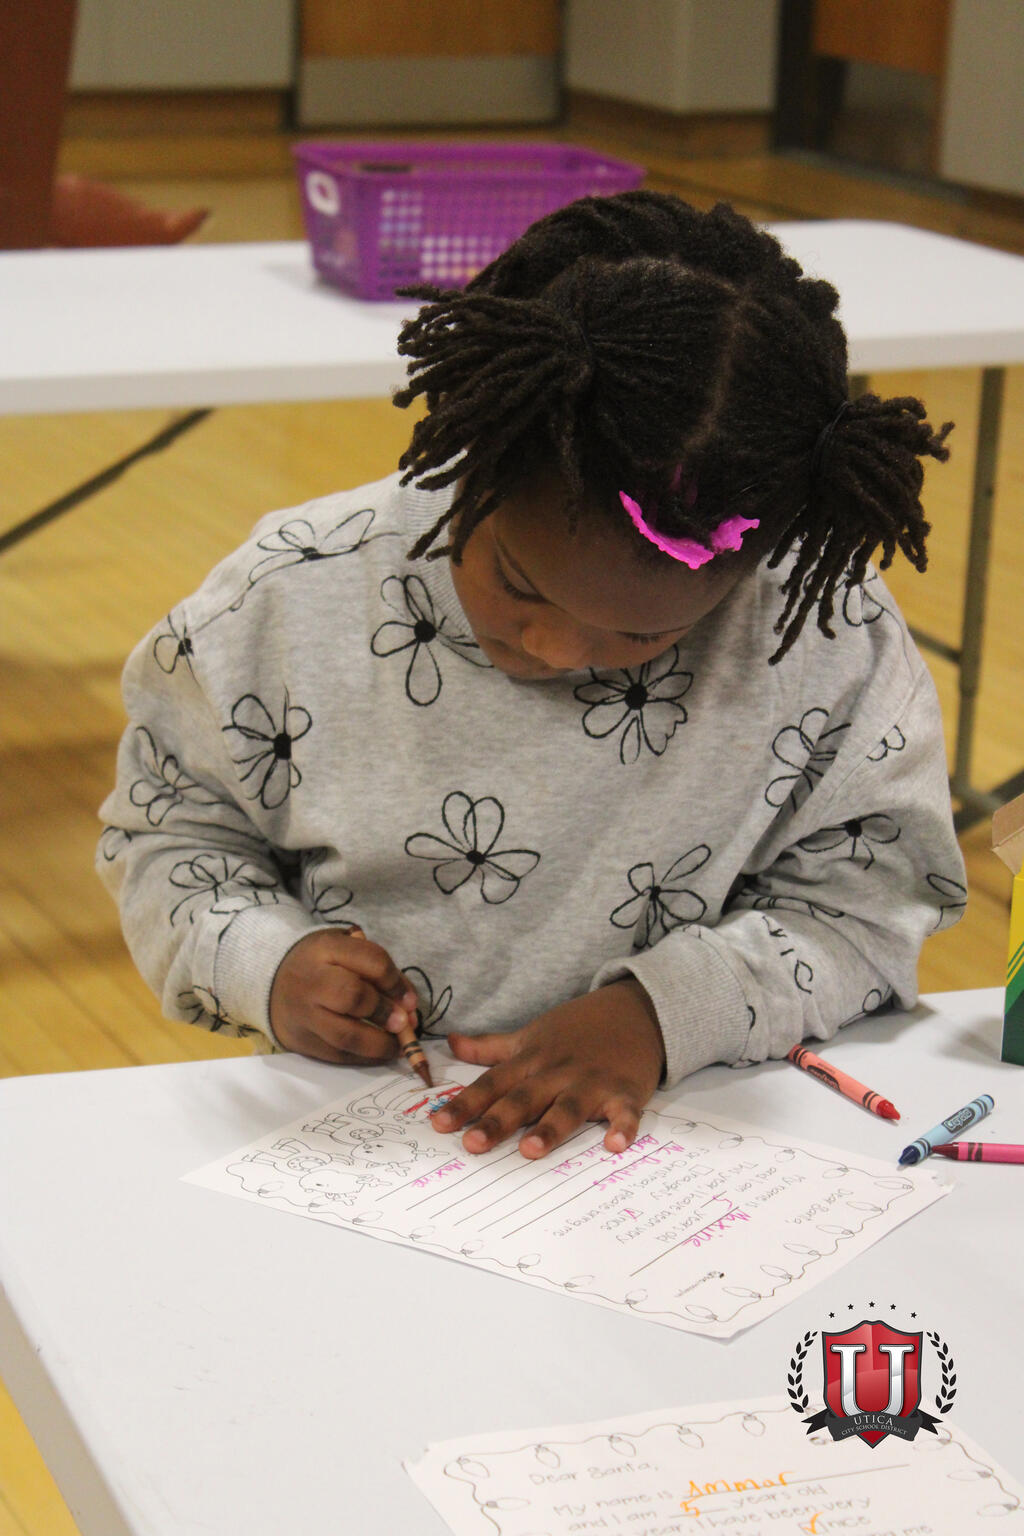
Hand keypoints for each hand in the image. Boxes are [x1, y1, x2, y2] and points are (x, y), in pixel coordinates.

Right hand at [269, 928, 418, 1063]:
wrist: (272, 981)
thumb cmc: (322, 964)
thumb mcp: (347, 951)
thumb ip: (379, 973)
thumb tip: (410, 1008)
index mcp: (327, 949)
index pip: (371, 961)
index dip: (396, 983)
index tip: (411, 1001)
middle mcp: (311, 980)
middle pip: (352, 997)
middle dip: (384, 1013)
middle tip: (404, 1024)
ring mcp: (303, 1014)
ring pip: (345, 1035)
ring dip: (379, 1044)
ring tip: (398, 1046)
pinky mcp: (301, 1041)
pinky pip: (337, 1055)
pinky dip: (364, 1058)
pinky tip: (379, 1052)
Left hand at [431, 979, 664, 1158]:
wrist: (634, 1011)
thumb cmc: (577, 1029)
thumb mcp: (531, 1035)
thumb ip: (491, 1046)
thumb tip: (451, 1043)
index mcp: (532, 1061)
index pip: (493, 1083)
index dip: (465, 1103)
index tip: (439, 1124)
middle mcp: (557, 1072)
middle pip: (524, 1098)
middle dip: (498, 1121)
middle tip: (472, 1145)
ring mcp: (592, 1082)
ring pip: (567, 1107)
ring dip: (550, 1128)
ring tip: (530, 1150)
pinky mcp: (625, 1091)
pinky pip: (624, 1112)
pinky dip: (622, 1127)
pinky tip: (615, 1144)